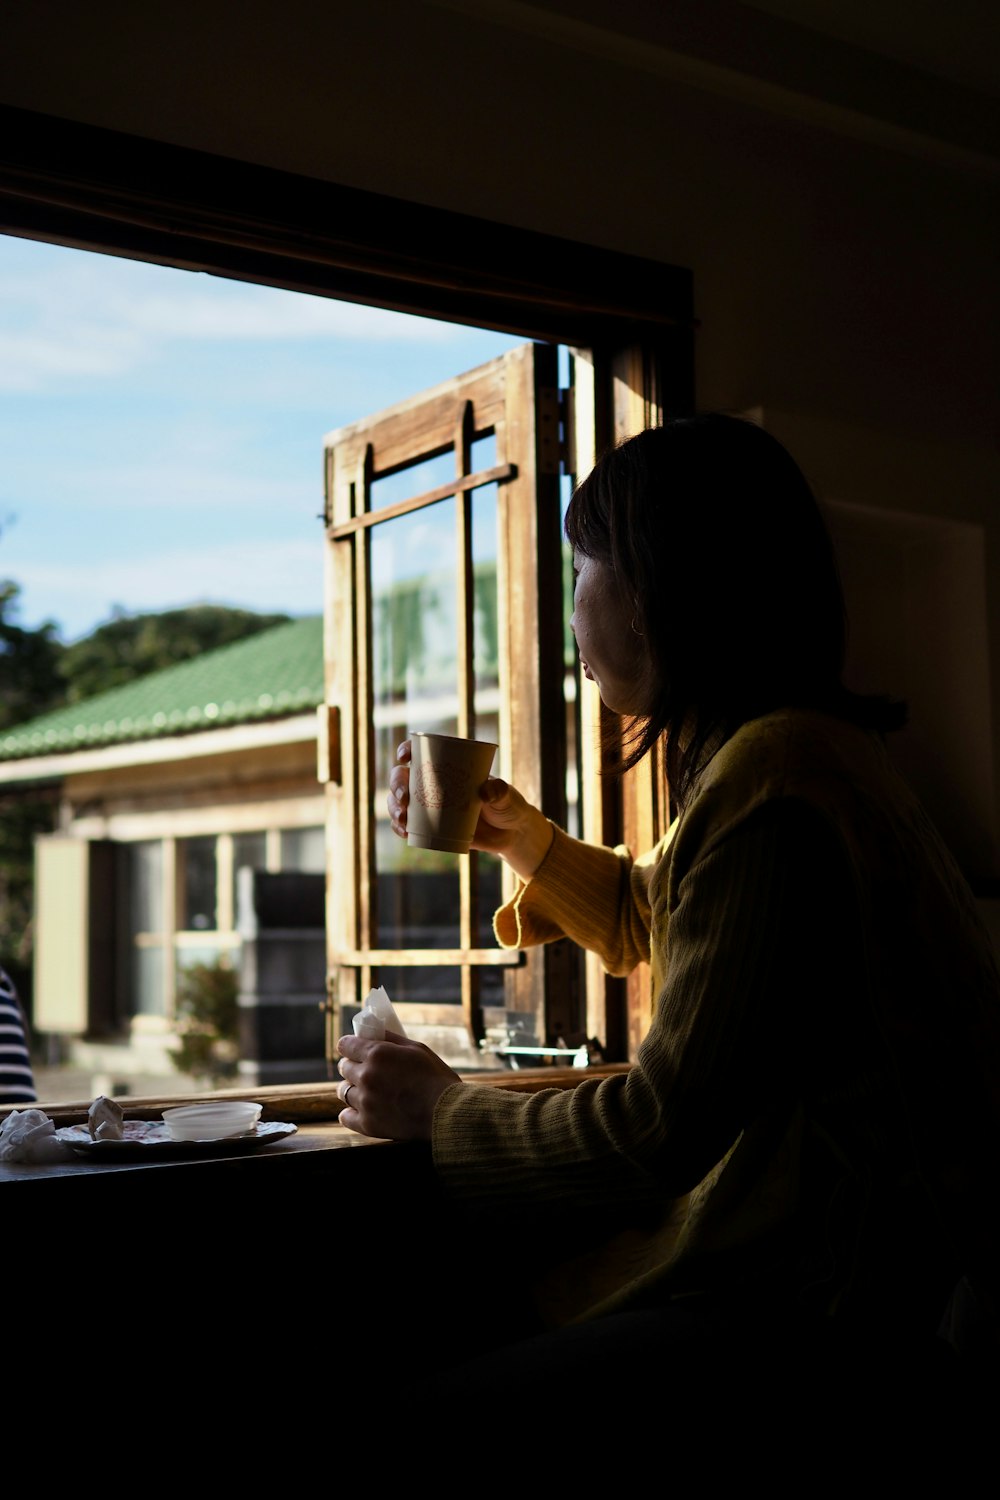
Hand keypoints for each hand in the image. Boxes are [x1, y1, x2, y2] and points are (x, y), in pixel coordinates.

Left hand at [336, 1029, 459, 1138]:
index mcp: (377, 1054)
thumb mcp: (417, 1048)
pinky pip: (345, 1117)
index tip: (355, 1050)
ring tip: (368, 1091)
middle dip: (352, 1066)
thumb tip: (374, 1033)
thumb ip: (392, 1039)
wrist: (447, 1113)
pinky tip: (363, 1110)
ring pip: (343, 1091)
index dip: (349, 1046)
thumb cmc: (436, 1078)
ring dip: (353, 1089)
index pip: (344, 1045)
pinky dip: (351, 1113)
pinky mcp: (367, 1124)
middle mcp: (366, 1076)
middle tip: (366, 1070)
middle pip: (343, 1068)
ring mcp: (365, 1102)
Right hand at [387, 739, 553, 878]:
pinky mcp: (432, 827)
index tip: (405, 757)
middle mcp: (435, 783)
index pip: (423, 751)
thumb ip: (500, 791)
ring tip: (402, 819)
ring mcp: (431, 806)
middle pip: (404, 778)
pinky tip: (403, 831)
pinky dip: (401, 828)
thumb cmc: (510, 806)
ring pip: (401, 802)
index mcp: (450, 766)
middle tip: (405, 798)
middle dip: (397, 785)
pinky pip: (409, 825)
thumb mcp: (507, 796)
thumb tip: (486, 791)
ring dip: (394, 808)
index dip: (407, 750)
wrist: (512, 834)